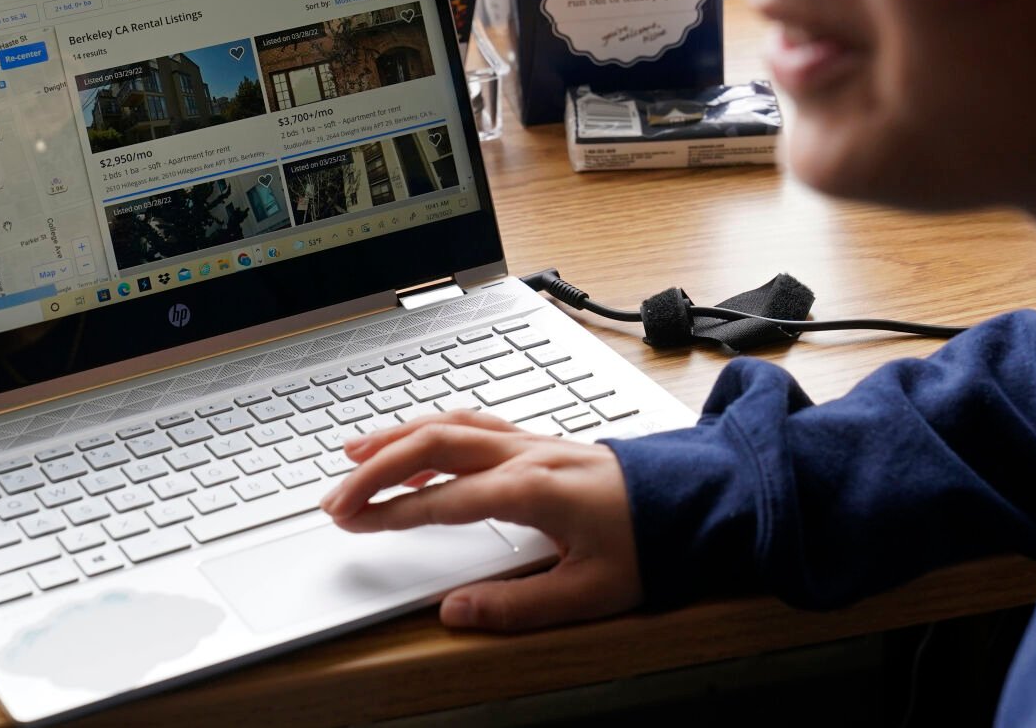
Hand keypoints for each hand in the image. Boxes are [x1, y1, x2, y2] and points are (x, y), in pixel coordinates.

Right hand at [319, 410, 642, 631]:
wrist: (699, 500)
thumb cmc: (650, 544)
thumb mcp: (589, 594)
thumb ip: (516, 606)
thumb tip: (454, 612)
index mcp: (533, 490)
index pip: (443, 499)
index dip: (392, 513)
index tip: (354, 526)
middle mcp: (527, 454)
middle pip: (434, 445)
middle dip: (376, 469)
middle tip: (335, 498)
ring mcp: (533, 440)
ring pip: (451, 425)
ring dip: (397, 437)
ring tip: (353, 451)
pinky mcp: (541, 440)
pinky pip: (474, 422)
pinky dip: (433, 428)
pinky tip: (417, 439)